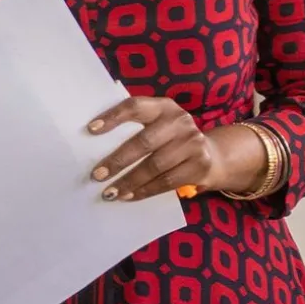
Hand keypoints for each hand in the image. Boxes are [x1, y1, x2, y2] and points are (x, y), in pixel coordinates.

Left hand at [87, 96, 220, 201]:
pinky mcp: (199, 166)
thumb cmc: (172, 139)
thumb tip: (96, 141)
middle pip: (144, 142)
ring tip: (109, 192)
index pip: (135, 106)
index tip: (91, 130)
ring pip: (154, 166)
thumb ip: (137, 126)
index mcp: (164, 106)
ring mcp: (193, 143)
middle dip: (118, 160)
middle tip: (97, 175)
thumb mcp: (160, 124)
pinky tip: (129, 196)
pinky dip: (144, 191)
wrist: (213, 155)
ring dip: (129, 181)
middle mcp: (180, 121)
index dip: (113, 117)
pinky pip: (166, 182)